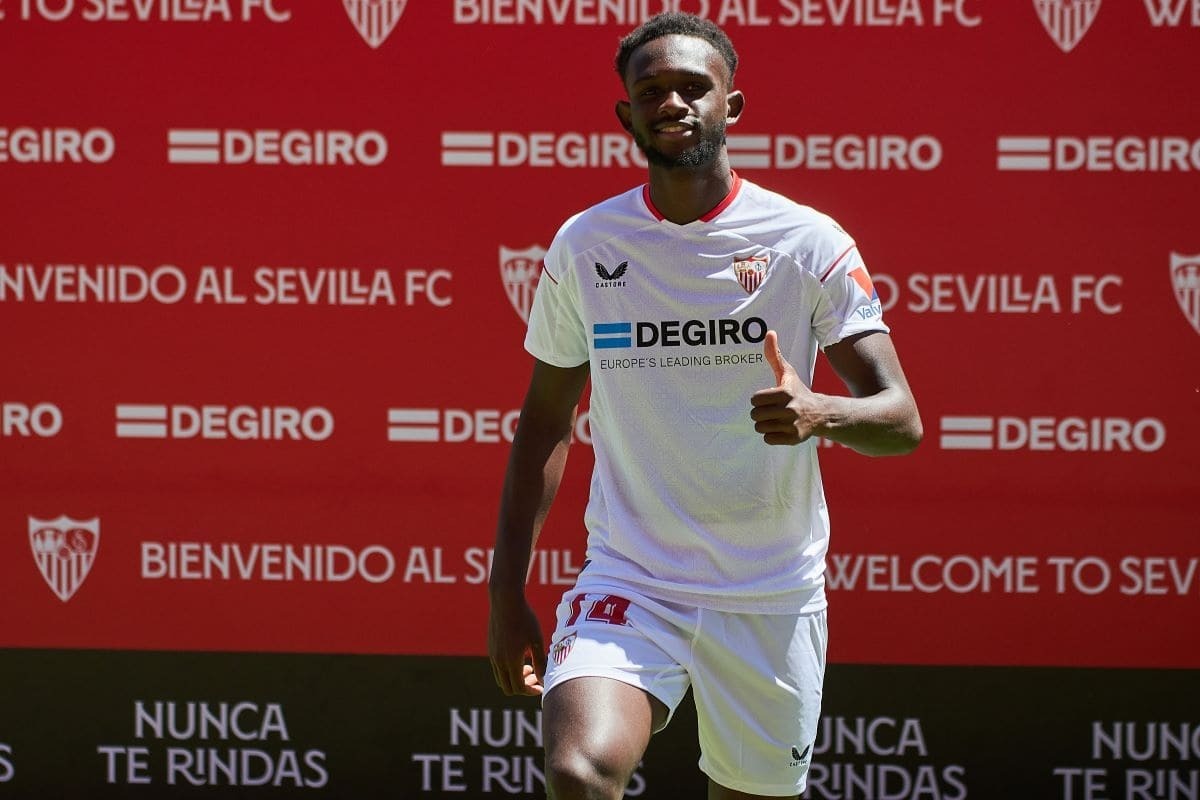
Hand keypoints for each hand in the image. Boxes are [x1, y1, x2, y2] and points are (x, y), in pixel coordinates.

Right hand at [487, 595, 545, 696]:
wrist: (506, 601)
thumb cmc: (525, 619)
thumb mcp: (537, 640)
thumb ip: (541, 662)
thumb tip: (545, 680)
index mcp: (511, 661)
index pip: (519, 688)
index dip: (531, 691)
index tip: (542, 687)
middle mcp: (499, 661)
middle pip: (508, 688)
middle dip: (523, 687)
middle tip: (535, 677)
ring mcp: (493, 655)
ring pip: (501, 678)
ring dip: (514, 678)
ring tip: (528, 666)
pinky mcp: (491, 648)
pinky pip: (498, 667)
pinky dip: (508, 669)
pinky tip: (520, 656)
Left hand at [750, 330, 823, 444]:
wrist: (821, 413)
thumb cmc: (798, 391)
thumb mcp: (787, 373)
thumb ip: (775, 355)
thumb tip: (769, 333)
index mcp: (785, 393)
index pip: (755, 399)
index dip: (760, 399)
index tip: (769, 398)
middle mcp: (789, 410)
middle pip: (755, 415)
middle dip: (761, 412)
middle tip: (772, 410)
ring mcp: (792, 425)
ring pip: (760, 428)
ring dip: (765, 424)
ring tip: (775, 419)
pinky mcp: (793, 438)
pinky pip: (768, 439)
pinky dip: (771, 435)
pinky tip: (781, 428)